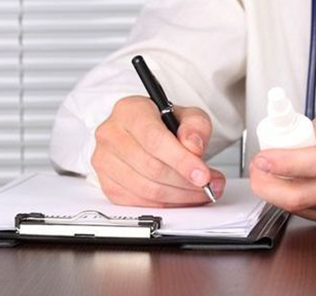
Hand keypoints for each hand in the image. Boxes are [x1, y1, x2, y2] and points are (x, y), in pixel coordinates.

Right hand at [92, 96, 224, 206]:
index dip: (181, 161)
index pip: (155, 140)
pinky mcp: (108, 185)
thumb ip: (196, 126)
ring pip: (147, 189)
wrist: (146, 134)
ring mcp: (105, 161)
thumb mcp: (188, 115)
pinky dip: (167, 204)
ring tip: (202, 191)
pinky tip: (182, 197)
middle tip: (210, 185)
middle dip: (186, 182)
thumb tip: (193, 147)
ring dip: (180, 196)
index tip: (203, 175)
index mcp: (130, 111)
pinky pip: (140, 203)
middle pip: (152, 168)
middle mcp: (111, 134)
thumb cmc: (164, 123)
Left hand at [249, 93, 315, 225]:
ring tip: (270, 175)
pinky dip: (295, 202)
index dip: (281, 162)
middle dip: (266, 186)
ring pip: (302, 208)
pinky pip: (313, 214)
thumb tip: (295, 136)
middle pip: (299, 195)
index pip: (312, 163)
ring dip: (276, 194)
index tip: (261, 158)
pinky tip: (290, 187)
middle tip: (256, 171)